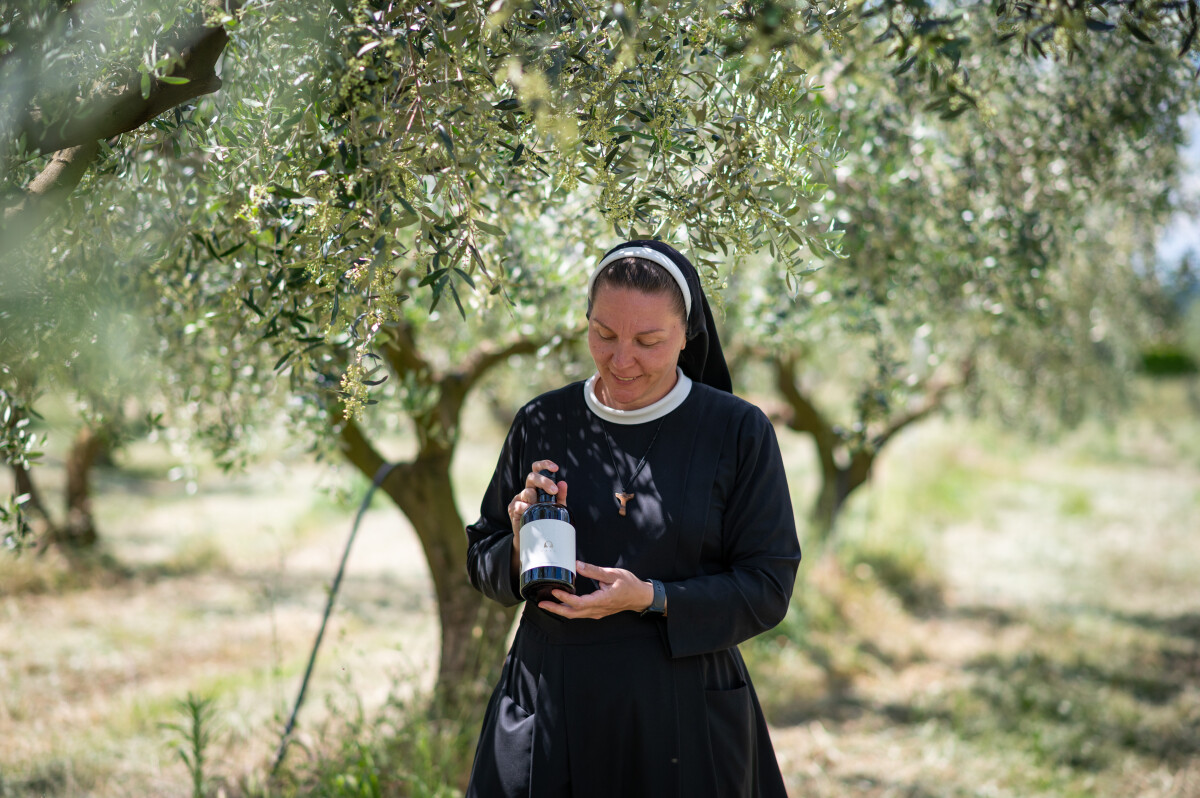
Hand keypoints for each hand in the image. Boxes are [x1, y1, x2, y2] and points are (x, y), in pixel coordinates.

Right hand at [509, 460, 567, 574]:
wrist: (532, 538)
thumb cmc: (545, 519)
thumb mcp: (556, 507)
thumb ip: (560, 496)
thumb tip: (563, 483)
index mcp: (537, 486)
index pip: (538, 469)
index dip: (544, 464)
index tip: (555, 468)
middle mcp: (528, 489)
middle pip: (532, 477)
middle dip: (544, 481)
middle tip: (554, 490)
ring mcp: (519, 498)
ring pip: (527, 491)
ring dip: (535, 497)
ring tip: (539, 506)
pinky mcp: (512, 508)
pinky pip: (518, 504)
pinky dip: (524, 507)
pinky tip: (528, 510)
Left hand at [539, 561, 654, 619]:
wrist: (640, 597)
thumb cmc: (629, 585)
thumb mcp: (612, 574)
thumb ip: (593, 570)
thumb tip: (577, 565)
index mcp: (602, 600)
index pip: (579, 602)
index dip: (565, 598)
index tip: (555, 590)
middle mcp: (597, 609)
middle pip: (572, 613)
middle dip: (555, 609)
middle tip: (541, 603)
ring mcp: (597, 612)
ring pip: (575, 615)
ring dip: (560, 610)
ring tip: (547, 603)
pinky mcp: (597, 611)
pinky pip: (580, 613)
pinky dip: (569, 609)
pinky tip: (562, 603)